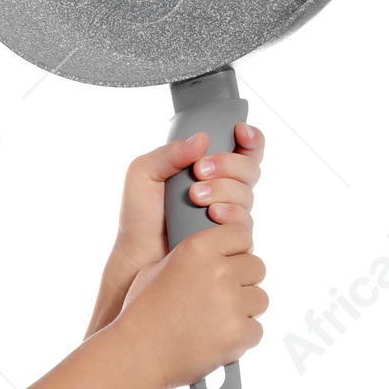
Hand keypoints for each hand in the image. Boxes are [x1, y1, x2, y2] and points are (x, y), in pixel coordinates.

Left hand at [111, 122, 264, 273]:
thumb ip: (170, 153)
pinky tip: (212, 216)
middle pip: (249, 168)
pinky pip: (245, 222)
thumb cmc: (140, 215)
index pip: (242, 149)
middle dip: (228, 165)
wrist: (138, 256)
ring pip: (247, 194)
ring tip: (195, 196)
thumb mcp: (144, 173)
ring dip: (224, 190)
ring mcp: (229, 213)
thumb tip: (202, 139)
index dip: (250, 138)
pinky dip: (231, 214)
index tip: (239, 131)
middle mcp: (224, 189)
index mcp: (207, 168)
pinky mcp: (231, 238)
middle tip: (199, 171)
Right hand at [119, 219, 267, 388]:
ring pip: (260, 299)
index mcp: (196, 249)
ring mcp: (230, 302)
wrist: (137, 355)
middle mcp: (217, 271)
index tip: (232, 261)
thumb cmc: (142, 314)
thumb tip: (215, 258)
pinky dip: (241, 337)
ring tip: (217, 321)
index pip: (241, 234)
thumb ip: (190, 259)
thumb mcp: (156, 269)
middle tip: (222, 297)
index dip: (238, 249)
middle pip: (257, 267)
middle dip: (243, 282)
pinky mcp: (238, 332)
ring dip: (245, 310)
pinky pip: (256, 329)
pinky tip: (217, 339)